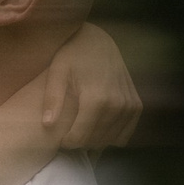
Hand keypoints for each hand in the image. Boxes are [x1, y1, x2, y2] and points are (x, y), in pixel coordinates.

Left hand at [40, 20, 141, 150]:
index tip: (59, 137)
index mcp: (97, 98)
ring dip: (95, 142)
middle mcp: (117, 104)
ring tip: (82, 131)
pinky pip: (125, 135)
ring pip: (110, 140)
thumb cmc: (73, 55)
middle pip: (95, 141)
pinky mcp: (136, 106)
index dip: (67, 142)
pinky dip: (112, 136)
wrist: (98, 41)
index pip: (80, 138)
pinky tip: (99, 129)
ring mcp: (130, 106)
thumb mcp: (57, 71)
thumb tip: (47, 125)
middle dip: (80, 143)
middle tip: (69, 134)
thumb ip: (52, 98)